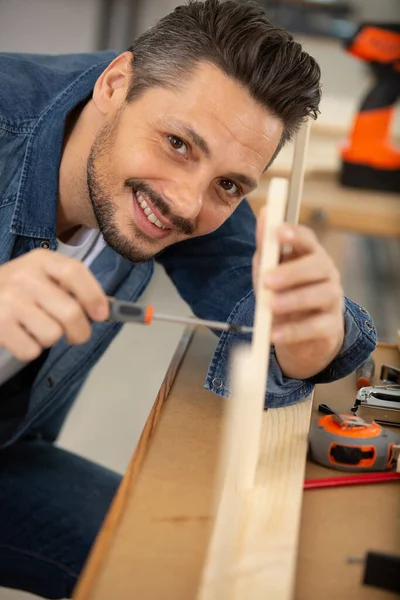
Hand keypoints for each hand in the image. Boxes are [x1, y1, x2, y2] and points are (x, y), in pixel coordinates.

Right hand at [0, 249, 109, 360]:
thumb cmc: (19, 288)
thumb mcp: (43, 276)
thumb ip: (73, 287)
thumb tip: (106, 309)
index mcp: (41, 260)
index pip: (74, 272)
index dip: (93, 295)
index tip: (102, 314)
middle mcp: (24, 277)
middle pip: (70, 312)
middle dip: (80, 331)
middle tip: (76, 335)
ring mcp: (9, 301)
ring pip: (52, 334)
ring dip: (51, 339)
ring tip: (39, 329)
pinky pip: (31, 350)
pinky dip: (31, 349)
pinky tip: (23, 335)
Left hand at [252, 209, 343, 378]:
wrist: (299, 336)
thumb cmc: (283, 294)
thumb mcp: (269, 270)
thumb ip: (266, 245)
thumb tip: (265, 212)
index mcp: (310, 255)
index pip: (308, 239)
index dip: (295, 234)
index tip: (279, 232)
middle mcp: (326, 273)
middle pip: (318, 265)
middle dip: (293, 272)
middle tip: (269, 280)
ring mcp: (332, 299)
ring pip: (322, 294)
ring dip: (294, 300)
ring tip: (271, 307)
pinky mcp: (331, 326)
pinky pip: (317, 327)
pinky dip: (294, 331)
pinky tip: (274, 334)